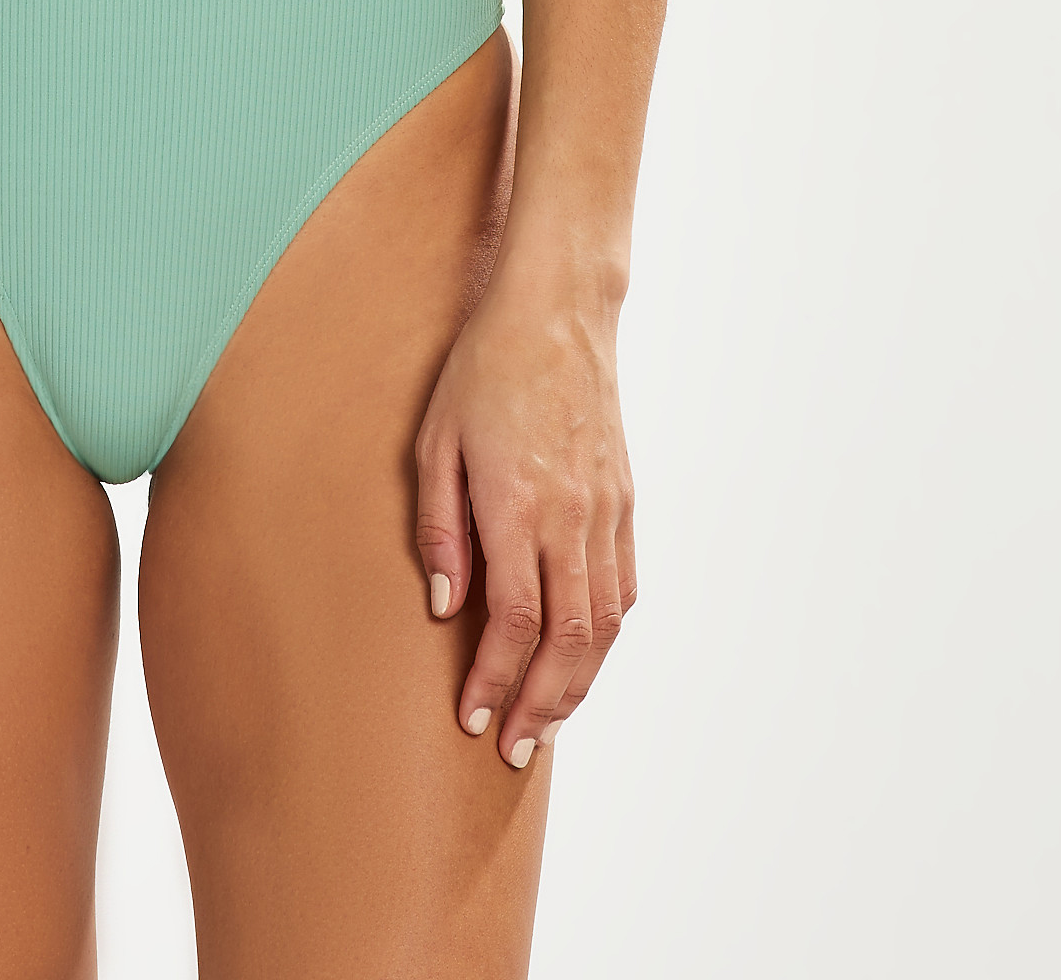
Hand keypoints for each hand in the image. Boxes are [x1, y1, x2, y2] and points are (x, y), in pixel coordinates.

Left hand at [412, 273, 635, 769]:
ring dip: (578, 684)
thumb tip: (446, 607)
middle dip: (541, 706)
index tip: (473, 718)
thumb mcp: (435, 440)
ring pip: (604, 625)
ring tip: (549, 722)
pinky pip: (623, 587)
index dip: (495, 680)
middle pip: (567, 642)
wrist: (557, 311)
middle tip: (514, 749)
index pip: (513, 622)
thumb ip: (439, 529)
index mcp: (518, 506)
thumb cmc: (483, 368)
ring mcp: (606, 512)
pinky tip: (584, 657)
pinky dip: (606, 636)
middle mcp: (571, 518)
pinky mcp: (626, 500)